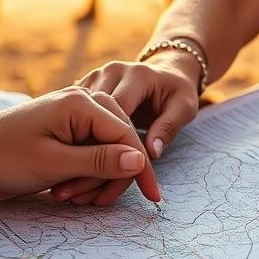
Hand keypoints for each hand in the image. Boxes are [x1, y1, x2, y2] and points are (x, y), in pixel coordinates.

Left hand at [0, 87, 160, 202]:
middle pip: (120, 139)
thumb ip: (99, 161)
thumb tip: (139, 160)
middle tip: (91, 204)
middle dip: (113, 175)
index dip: (141, 168)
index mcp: (82, 103)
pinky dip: (85, 171)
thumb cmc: (4, 157)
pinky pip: (90, 148)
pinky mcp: (65, 125)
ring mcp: (73, 111)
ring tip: (70, 199)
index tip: (153, 197)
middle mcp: (82, 100)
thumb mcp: (54, 164)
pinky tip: (69, 190)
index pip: (126, 135)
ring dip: (96, 176)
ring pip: (107, 146)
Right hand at [53, 55, 200, 203]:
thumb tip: (152, 154)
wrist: (167, 70)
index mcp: (136, 75)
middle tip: (92, 188)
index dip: (119, 147)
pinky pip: (77, 116)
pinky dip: (75, 141)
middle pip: (95, 115)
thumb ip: (168, 128)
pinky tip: (74, 168)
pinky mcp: (85, 86)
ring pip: (80, 118)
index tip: (119, 177)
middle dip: (92, 153)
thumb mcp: (184, 107)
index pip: (121, 112)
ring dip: (78, 151)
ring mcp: (95, 76)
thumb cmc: (179, 91)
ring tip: (76, 185)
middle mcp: (111, 72)